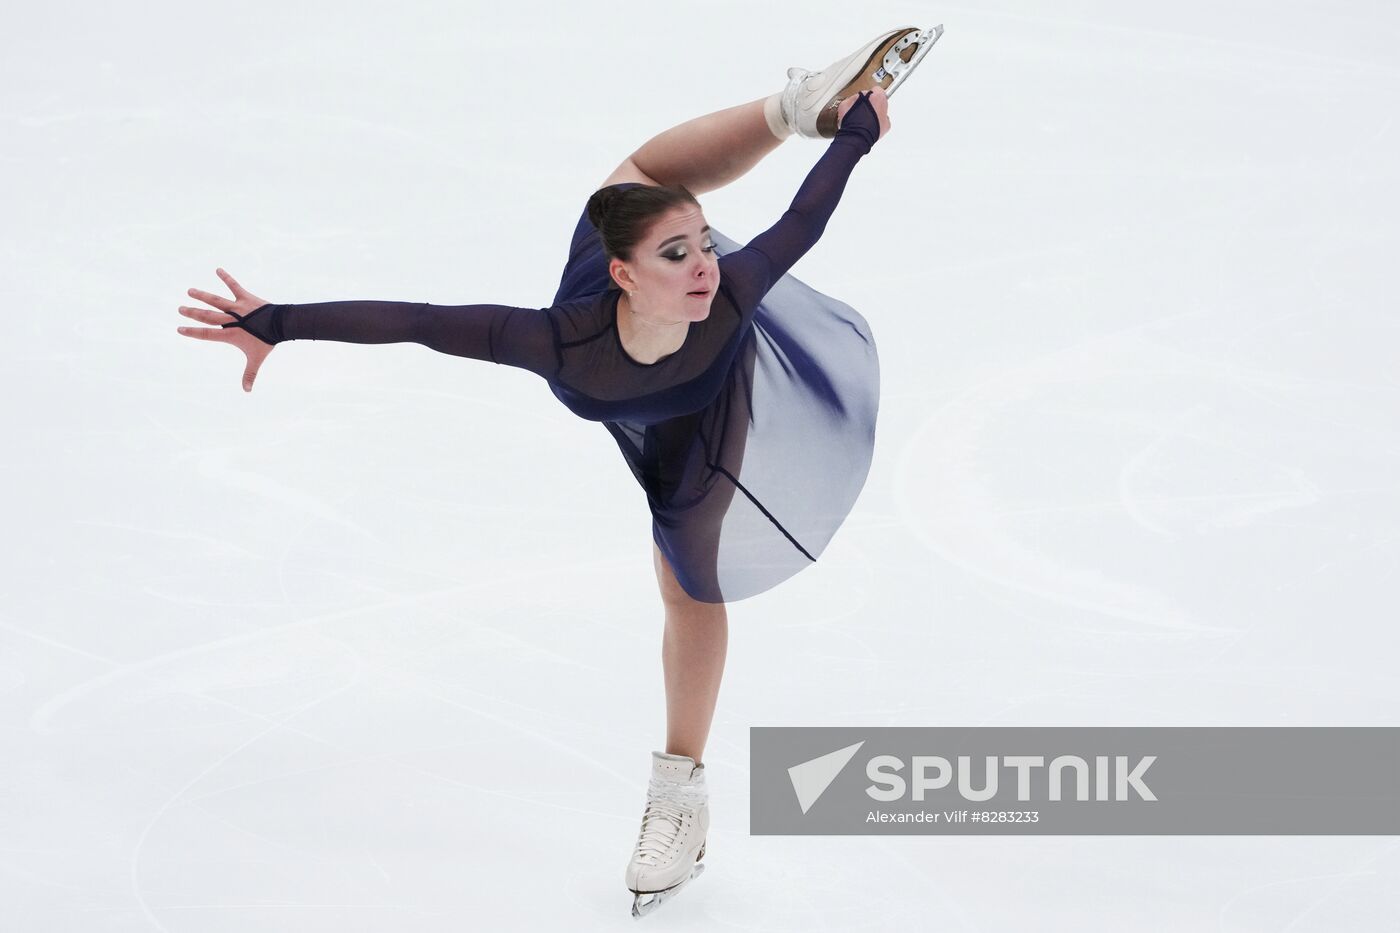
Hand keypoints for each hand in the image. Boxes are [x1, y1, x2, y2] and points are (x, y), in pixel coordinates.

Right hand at [177, 268, 273, 392]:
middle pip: (208, 316)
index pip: (207, 334)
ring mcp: (238, 307)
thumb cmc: (267, 342)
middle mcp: (231, 320)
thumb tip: (247, 391)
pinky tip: (218, 269)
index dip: (192, 332)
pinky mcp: (246, 297)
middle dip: (193, 313)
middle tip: (180, 309)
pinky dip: (226, 278)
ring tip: (190, 291)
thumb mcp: (256, 359)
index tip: (179, 329)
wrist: (282, 325)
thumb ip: (250, 374)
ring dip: (202, 296)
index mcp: (231, 334)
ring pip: (216, 301)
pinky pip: (234, 286)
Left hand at [837, 86, 890, 139]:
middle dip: (867, 104)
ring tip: (858, 120)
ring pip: (856, 101)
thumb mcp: (886, 124)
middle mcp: (865, 94)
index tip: (877, 105)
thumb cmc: (872, 130)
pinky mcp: (844, 104)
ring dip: (856, 108)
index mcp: (878, 96)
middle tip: (867, 115)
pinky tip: (850, 121)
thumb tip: (882, 117)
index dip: (877, 100)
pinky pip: (846, 107)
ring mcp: (853, 98)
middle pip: (866, 96)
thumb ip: (884, 115)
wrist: (858, 136)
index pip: (879, 92)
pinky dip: (847, 112)